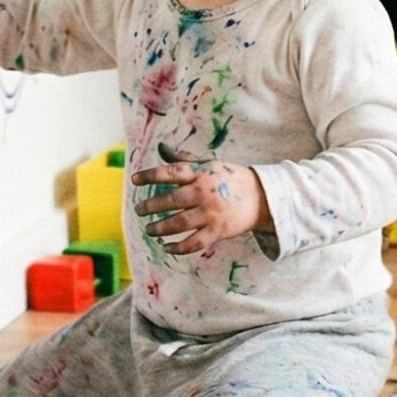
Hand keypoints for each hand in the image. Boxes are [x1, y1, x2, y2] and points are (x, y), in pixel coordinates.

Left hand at [130, 159, 270, 253]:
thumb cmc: (231, 179)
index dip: (150, 175)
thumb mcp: (210, 164)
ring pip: (179, 223)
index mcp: (201, 174)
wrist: (262, 197)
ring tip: (149, 230)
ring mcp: (211, 213)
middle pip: (171, 200)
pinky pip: (193, 243)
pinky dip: (178, 248)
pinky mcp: (217, 231)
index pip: (170, 173)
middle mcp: (204, 193)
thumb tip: (161, 148)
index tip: (134, 180)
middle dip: (150, 206)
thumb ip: (184, 160)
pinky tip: (167, 247)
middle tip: (139, 210)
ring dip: (160, 228)